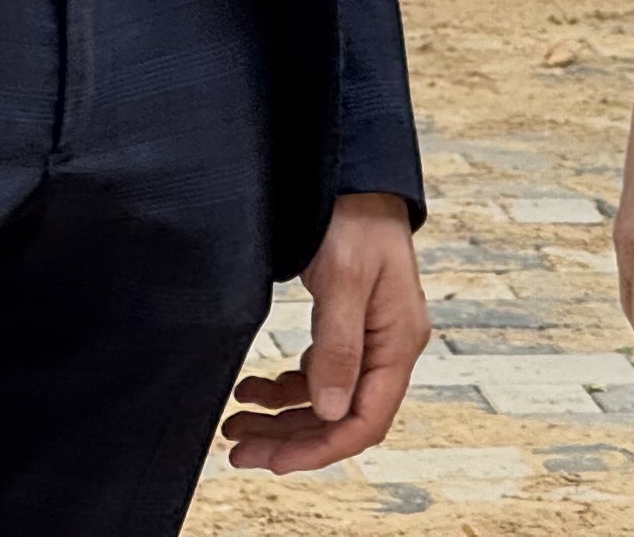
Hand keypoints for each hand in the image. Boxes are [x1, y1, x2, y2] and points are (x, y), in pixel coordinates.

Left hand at [222, 191, 426, 471]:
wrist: (349, 172)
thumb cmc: (354, 216)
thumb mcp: (344, 279)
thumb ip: (339, 347)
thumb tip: (331, 412)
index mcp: (398, 341)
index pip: (366, 419)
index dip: (321, 447)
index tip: (273, 461)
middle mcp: (386, 346)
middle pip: (340, 417)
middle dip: (289, 439)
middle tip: (237, 450)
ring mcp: (366, 337)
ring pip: (324, 399)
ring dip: (280, 417)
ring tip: (234, 424)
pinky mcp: (344, 325)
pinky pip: (316, 374)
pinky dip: (283, 388)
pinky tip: (252, 389)